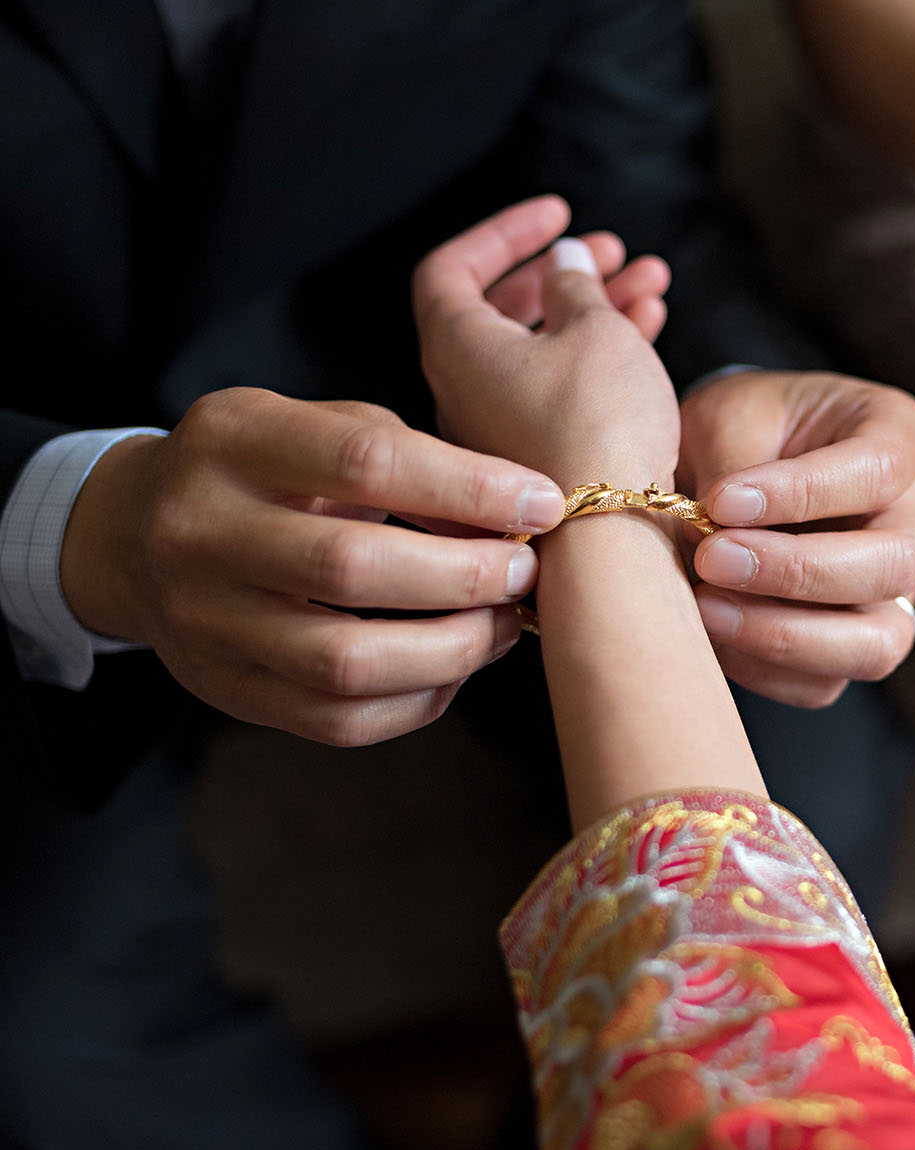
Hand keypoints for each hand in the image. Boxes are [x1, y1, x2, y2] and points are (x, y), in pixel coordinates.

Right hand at [60, 393, 566, 745]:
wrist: (134, 535)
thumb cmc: (267, 472)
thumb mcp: (315, 426)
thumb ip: (406, 455)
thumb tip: (515, 511)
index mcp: (233, 440)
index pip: (365, 461)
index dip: (469, 488)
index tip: (542, 504)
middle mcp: (200, 531)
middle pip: (350, 568)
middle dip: (464, 576)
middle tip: (525, 572)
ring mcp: (204, 620)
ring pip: (344, 662)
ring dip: (451, 651)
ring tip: (503, 624)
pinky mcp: (225, 689)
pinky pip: (337, 719)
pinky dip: (418, 700)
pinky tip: (456, 668)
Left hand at [414, 196, 678, 483]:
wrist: (612, 533)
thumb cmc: (598, 423)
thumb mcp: (596, 329)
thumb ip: (577, 282)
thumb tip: (566, 263)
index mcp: (457, 344)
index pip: (454, 266)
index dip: (504, 232)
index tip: (557, 215)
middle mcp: (464, 387)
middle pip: (506, 307)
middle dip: (565, 271)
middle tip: (613, 251)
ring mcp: (498, 428)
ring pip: (543, 348)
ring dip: (595, 308)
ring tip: (650, 283)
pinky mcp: (537, 460)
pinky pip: (561, 389)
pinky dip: (600, 354)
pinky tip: (648, 331)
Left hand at [675, 371, 914, 706]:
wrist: (734, 468)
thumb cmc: (744, 425)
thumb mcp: (732, 415)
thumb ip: (734, 467)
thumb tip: (717, 536)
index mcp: (902, 438)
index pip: (877, 471)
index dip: (802, 493)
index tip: (721, 501)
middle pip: (894, 565)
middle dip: (799, 572)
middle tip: (712, 559)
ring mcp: (898, 591)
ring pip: (878, 642)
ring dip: (786, 635)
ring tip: (705, 608)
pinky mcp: (857, 643)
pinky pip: (826, 682)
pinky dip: (765, 668)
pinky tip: (712, 632)